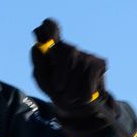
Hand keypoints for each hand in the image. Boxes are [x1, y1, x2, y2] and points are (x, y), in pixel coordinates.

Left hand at [31, 19, 115, 136]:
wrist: (81, 110)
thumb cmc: (59, 93)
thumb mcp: (45, 84)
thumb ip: (39, 67)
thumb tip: (36, 48)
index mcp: (53, 50)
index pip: (51, 28)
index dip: (49, 26)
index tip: (44, 27)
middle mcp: (70, 48)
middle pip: (67, 50)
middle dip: (62, 72)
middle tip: (58, 87)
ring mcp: (86, 54)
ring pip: (78, 66)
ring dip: (72, 88)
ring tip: (71, 97)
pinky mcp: (100, 63)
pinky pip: (90, 77)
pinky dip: (84, 92)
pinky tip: (85, 96)